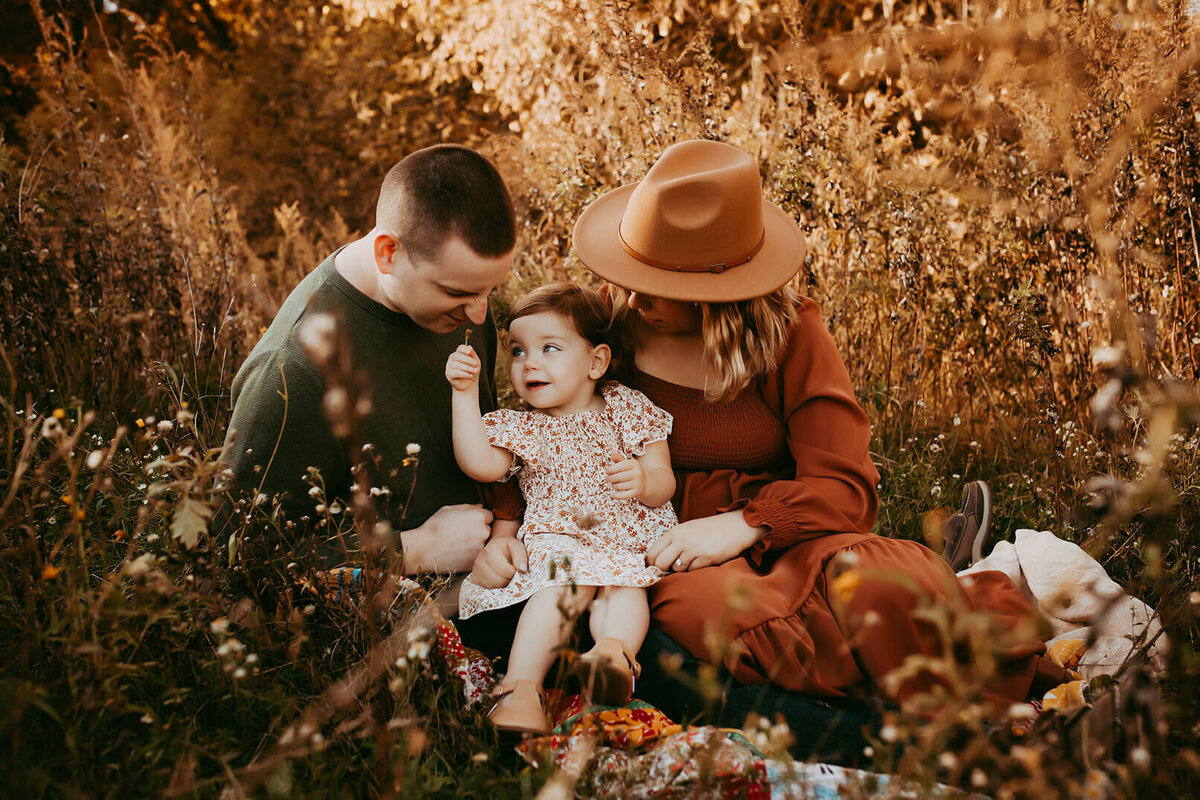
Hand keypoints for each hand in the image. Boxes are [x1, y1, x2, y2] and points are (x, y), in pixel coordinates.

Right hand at [401, 503, 492, 573]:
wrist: (423, 550)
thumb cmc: (434, 527)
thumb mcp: (449, 509)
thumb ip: (468, 507)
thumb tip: (480, 507)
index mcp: (478, 516)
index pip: (489, 515)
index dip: (479, 518)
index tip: (469, 522)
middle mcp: (483, 532)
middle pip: (488, 529)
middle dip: (479, 530)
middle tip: (464, 533)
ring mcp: (480, 548)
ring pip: (484, 543)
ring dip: (477, 543)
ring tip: (460, 544)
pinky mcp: (475, 561)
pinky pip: (478, 555)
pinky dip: (472, 554)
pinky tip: (459, 552)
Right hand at [445, 345, 480, 391]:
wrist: (469, 384)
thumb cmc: (472, 371)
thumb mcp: (475, 362)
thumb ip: (472, 354)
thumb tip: (469, 347)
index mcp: (459, 353)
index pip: (460, 348)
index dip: (464, 349)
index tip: (469, 352)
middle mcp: (452, 358)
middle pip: (457, 356)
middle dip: (467, 360)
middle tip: (475, 364)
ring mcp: (449, 366)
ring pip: (456, 364)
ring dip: (468, 368)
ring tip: (475, 371)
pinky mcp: (449, 374)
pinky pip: (455, 372)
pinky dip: (464, 374)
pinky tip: (471, 376)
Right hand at [469, 536, 528, 588]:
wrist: (496, 548)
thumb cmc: (508, 548)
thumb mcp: (517, 546)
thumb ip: (521, 556)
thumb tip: (522, 570)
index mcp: (490, 551)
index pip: (505, 571)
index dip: (514, 572)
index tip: (516, 568)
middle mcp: (479, 561)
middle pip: (499, 581)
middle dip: (509, 579)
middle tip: (511, 571)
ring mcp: (475, 571)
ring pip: (494, 586)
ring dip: (503, 583)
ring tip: (504, 574)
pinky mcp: (474, 579)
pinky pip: (488, 589)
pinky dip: (495, 586)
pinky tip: (498, 577)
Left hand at [605, 450, 645, 500]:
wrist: (646, 482)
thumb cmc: (632, 471)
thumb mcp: (627, 464)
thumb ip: (619, 459)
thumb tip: (613, 452)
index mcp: (634, 464)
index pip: (618, 466)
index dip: (610, 469)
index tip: (607, 471)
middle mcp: (637, 473)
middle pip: (617, 477)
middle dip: (609, 478)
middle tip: (607, 478)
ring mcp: (637, 483)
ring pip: (619, 486)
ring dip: (613, 485)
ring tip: (613, 483)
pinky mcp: (636, 492)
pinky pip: (623, 495)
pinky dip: (616, 496)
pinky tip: (612, 495)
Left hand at [645, 511, 765, 572]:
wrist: (736, 526)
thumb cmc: (711, 530)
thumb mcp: (688, 530)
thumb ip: (674, 542)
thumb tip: (658, 561)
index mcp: (675, 531)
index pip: (652, 551)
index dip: (650, 563)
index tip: (654, 569)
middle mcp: (681, 539)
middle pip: (660, 563)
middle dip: (662, 571)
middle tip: (670, 571)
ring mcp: (692, 549)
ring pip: (676, 568)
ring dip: (682, 569)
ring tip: (693, 560)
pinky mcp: (705, 557)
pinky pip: (692, 571)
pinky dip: (695, 569)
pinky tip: (703, 560)